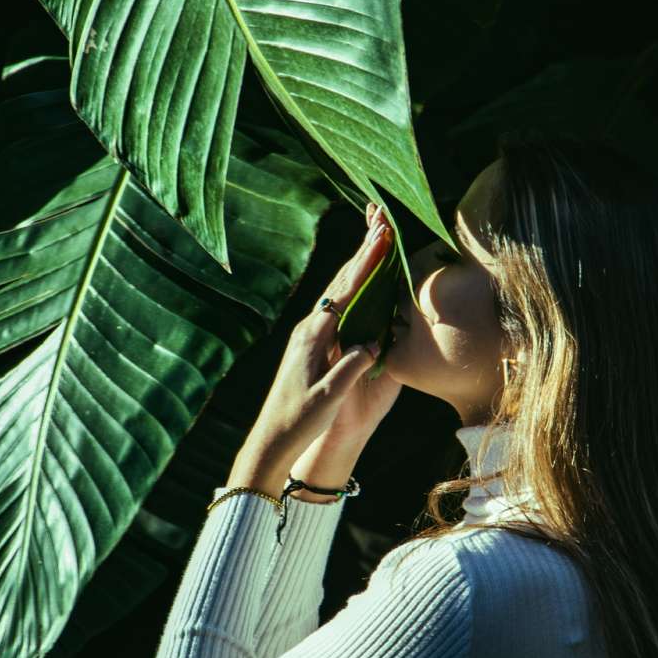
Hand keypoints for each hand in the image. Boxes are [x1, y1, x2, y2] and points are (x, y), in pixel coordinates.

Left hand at [240, 205, 402, 472]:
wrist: (274, 437)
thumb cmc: (301, 419)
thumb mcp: (328, 396)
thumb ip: (351, 366)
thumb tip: (373, 342)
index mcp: (315, 335)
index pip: (346, 291)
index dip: (366, 263)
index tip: (382, 236)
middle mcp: (311, 327)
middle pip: (342, 280)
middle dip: (364, 249)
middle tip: (381, 219)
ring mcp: (312, 333)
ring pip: (340, 289)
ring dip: (360, 262)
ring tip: (376, 236)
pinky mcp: (316, 343)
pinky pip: (341, 306)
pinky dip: (356, 285)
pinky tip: (365, 278)